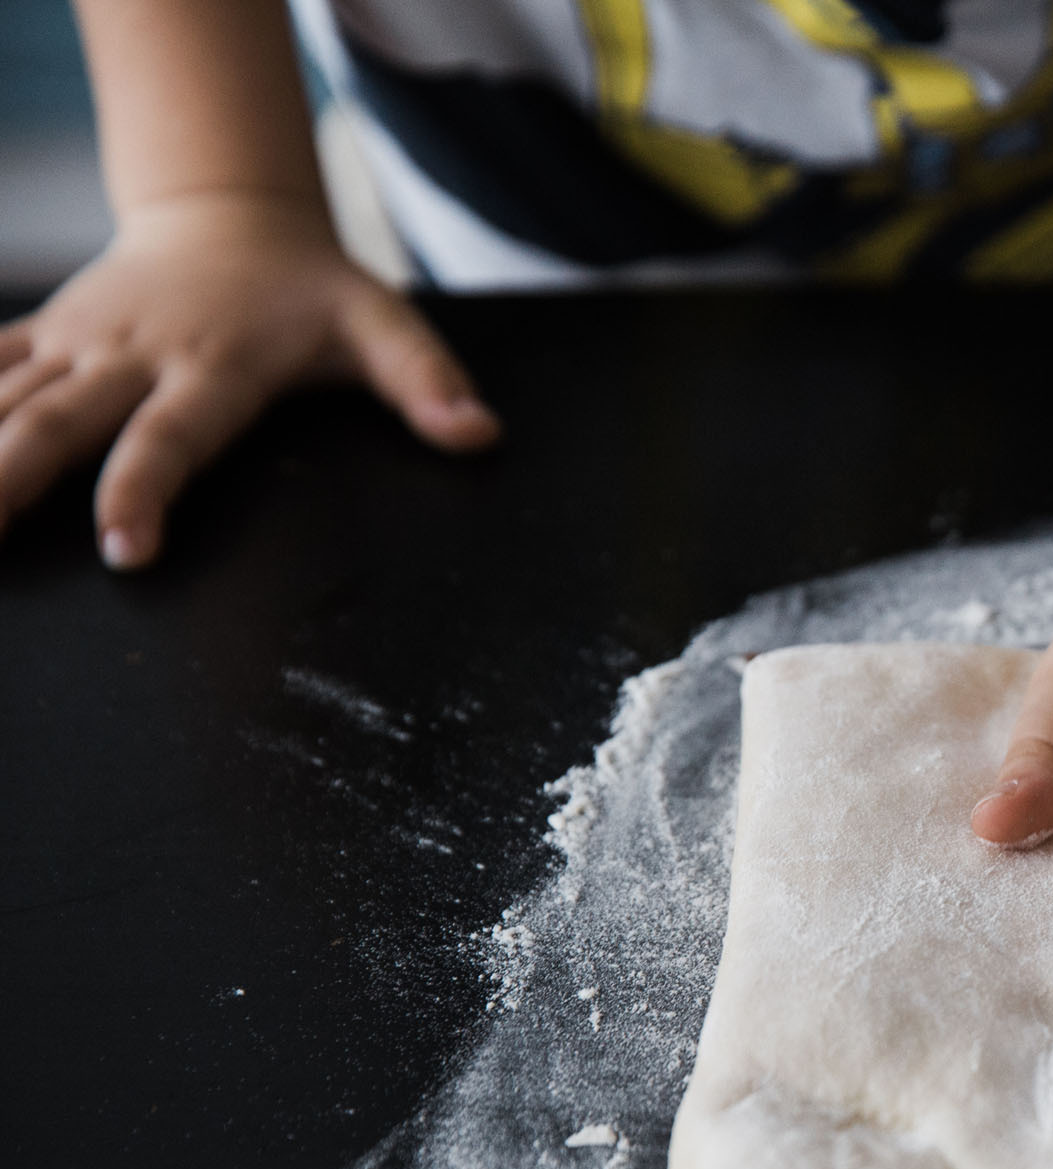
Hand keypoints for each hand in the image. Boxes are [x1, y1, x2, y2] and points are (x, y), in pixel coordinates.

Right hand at [0, 190, 497, 568]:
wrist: (234, 215)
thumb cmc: (312, 290)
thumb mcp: (381, 324)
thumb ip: (427, 380)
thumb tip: (479, 433)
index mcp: (209, 367)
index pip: (173, 436)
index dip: (144, 485)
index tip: (123, 543)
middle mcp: (128, 357)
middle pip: (53, 423)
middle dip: (3, 483)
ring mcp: (75, 347)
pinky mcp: (43, 339)